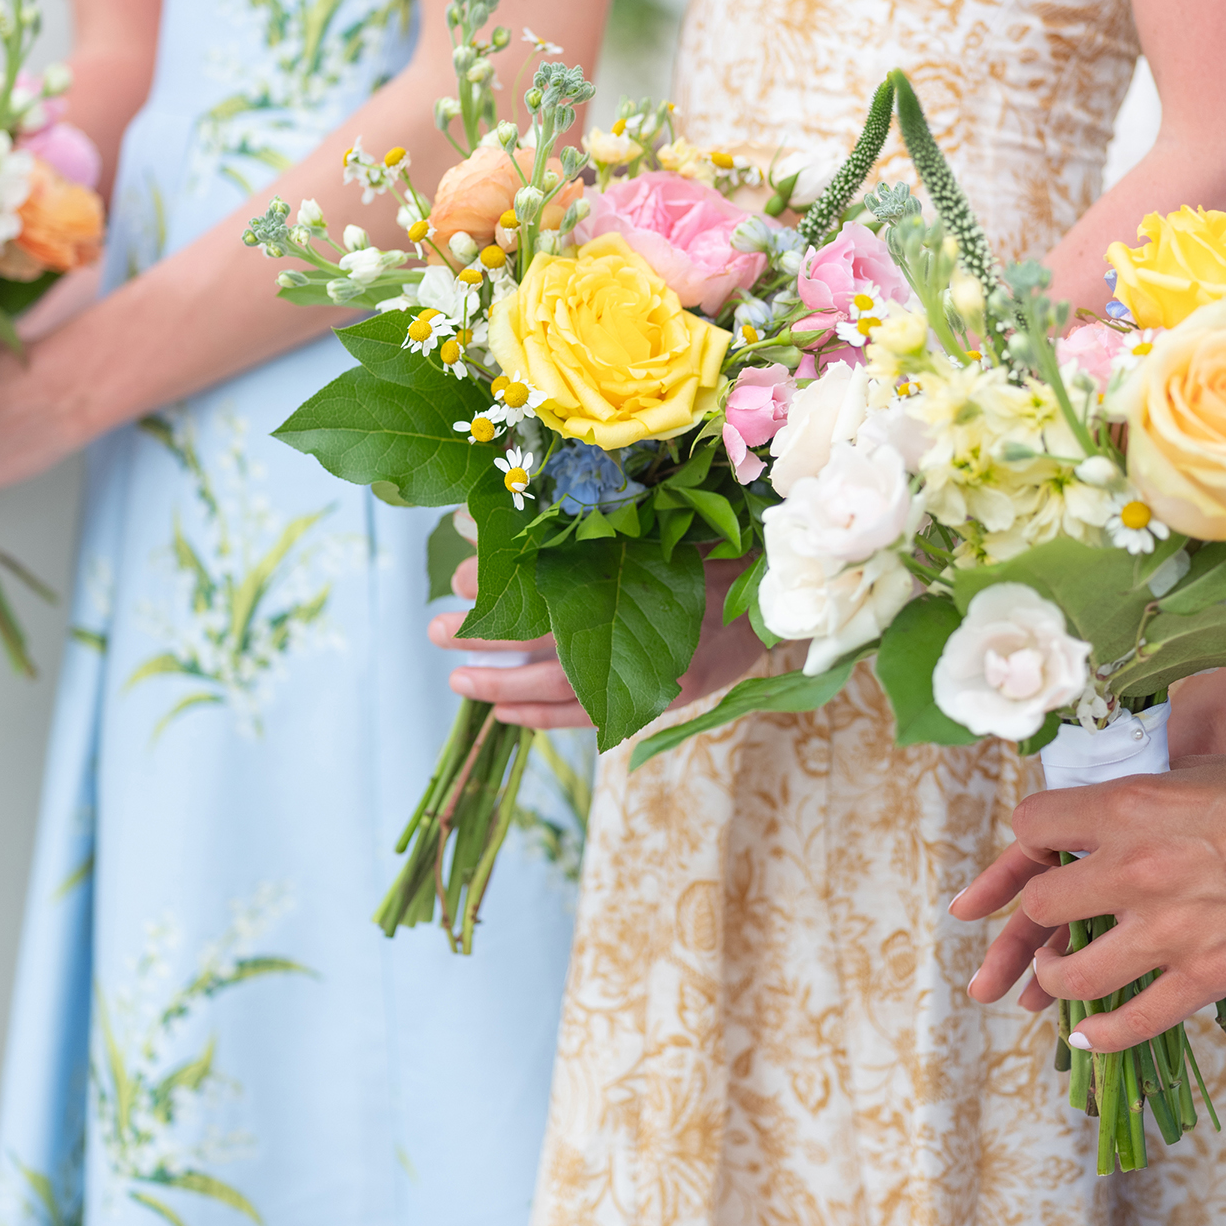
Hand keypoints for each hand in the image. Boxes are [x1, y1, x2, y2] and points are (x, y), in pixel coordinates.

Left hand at [426, 553, 767, 731]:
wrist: (792, 588)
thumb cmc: (728, 541)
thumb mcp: (668, 519)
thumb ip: (604, 521)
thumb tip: (523, 507)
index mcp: (649, 570)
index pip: (558, 583)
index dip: (506, 583)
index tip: (461, 573)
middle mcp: (654, 624)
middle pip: (553, 638)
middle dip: (489, 635)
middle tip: (433, 628)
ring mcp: (663, 668)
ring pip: (566, 686)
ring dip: (505, 685)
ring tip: (457, 679)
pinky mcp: (671, 694)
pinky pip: (595, 717)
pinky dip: (546, 717)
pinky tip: (505, 713)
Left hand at [954, 669, 1225, 1015]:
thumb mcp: (1191, 774)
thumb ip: (1138, 802)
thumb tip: (1098, 816)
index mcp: (1128, 807)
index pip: (1032, 825)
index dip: (1032, 838)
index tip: (1045, 850)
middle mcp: (1136, 870)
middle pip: (1040, 904)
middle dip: (1039, 911)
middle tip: (1054, 916)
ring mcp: (1170, 930)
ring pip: (1071, 974)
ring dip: (1056, 977)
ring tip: (1058, 975)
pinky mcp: (1207, 976)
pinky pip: (1134, 1020)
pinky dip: (1101, 1035)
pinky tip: (1085, 1037)